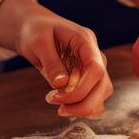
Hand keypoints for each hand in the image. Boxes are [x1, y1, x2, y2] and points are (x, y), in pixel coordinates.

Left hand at [0, 0, 112, 116]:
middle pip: (104, 86)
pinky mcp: (88, 78)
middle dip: (84, 104)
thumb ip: (51, 62)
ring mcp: (93, 68)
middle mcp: (94, 55)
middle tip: (59, 109)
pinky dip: (84, 107)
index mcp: (85, 41)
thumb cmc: (36, 30)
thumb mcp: (38, 42)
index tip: (58, 98)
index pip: (96, 69)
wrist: (34, 29)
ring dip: (84, 107)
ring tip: (60, 108)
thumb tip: (62, 84)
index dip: (82, 89)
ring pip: (102, 94)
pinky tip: (66, 108)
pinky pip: (95, 98)